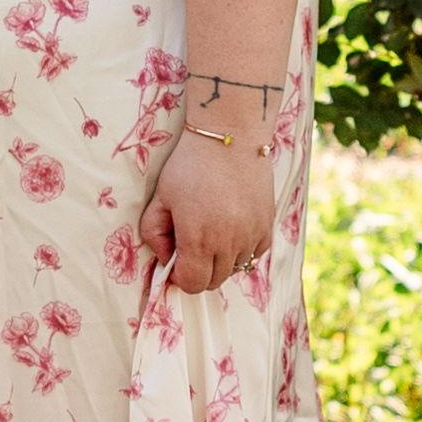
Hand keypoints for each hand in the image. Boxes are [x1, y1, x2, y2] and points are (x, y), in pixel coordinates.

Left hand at [144, 125, 278, 299]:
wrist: (231, 136)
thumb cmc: (190, 165)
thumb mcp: (161, 197)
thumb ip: (154, 232)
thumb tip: (165, 258)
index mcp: (198, 239)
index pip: (192, 284)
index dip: (180, 278)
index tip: (175, 261)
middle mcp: (228, 243)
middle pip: (214, 281)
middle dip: (199, 271)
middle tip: (191, 246)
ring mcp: (251, 236)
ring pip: (235, 269)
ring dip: (221, 261)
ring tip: (212, 233)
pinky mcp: (267, 226)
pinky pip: (254, 254)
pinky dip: (242, 250)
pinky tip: (231, 228)